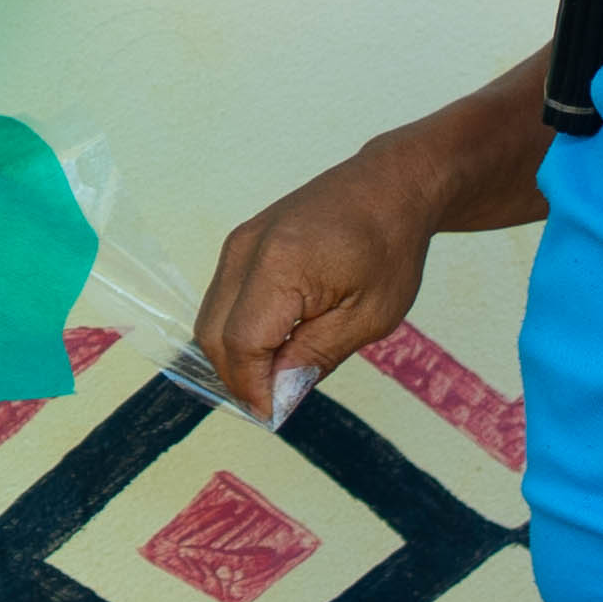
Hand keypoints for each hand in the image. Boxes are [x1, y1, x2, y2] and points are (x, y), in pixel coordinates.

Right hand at [195, 149, 437, 424]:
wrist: (390, 185)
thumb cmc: (390, 247)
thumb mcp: (369, 316)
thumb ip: (315, 358)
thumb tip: (275, 397)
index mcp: (281, 265)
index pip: (242, 343)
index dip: (252, 387)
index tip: (273, 415)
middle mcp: (246, 250)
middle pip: (213, 334)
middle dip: (238, 377)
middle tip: (275, 403)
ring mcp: (238, 242)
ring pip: (211, 319)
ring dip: (236, 356)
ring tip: (278, 377)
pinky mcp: (241, 243)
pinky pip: (223, 299)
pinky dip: (238, 331)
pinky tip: (276, 345)